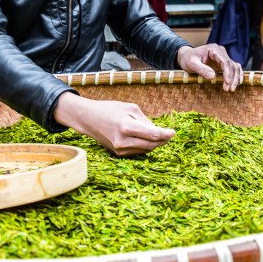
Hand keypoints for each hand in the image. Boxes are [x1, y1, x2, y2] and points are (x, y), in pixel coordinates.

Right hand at [54, 93, 174, 155]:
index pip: (152, 135)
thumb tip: (157, 131)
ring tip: (159, 135)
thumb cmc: (110, 109)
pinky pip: (137, 151)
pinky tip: (147, 139)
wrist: (88, 119)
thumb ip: (145, 120)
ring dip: (155, 143)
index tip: (174, 132)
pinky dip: (145, 146)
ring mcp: (120, 150)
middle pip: (151, 145)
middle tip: (169, 134)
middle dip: (163, 140)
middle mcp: (123, 141)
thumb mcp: (130, 108)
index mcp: (126, 127)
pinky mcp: (118, 154)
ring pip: (145, 150)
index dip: (166, 134)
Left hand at [176, 44, 242, 91]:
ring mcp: (223, 56)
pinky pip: (234, 68)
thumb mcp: (191, 64)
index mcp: (213, 49)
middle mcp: (220, 51)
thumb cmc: (188, 59)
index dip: (227, 72)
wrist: (186, 57)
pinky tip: (237, 83)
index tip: (227, 82)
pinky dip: (237, 75)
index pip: (224, 61)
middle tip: (229, 89)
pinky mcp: (224, 62)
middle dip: (232, 78)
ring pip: (235, 67)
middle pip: (231, 64)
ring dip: (235, 78)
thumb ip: (201, 69)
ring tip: (231, 89)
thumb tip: (213, 76)